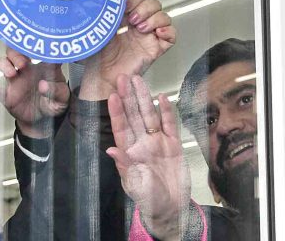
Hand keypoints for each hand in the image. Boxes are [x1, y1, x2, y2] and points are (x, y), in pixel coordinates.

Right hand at [0, 48, 69, 137]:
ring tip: (10, 74)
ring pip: (5, 62)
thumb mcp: (61, 98)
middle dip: (18, 53)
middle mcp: (28, 68)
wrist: (42, 119)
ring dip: (5, 65)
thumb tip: (43, 85)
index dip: (38, 46)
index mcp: (44, 66)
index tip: (38, 50)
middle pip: (18, 51)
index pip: (41, 50)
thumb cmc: (53, 103)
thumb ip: (56, 91)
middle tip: (22, 63)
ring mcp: (16, 78)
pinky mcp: (7, 93)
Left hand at [79, 0, 175, 99]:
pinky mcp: (156, 49)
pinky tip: (158, 32)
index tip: (125, 7)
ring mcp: (148, 37)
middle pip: (154, 5)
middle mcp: (139, 25)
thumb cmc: (97, 56)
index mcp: (125, 18)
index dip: (135, 0)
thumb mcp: (100, 29)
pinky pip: (171, 37)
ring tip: (141, 29)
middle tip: (133, 20)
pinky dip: (169, 31)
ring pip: (164, 17)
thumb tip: (112, 0)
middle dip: (145, 8)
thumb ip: (108, 14)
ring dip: (155, 18)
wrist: (102, 76)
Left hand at [106, 75, 190, 240]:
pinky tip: (162, 98)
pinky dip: (167, 112)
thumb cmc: (148, 198)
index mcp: (130, 151)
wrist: (171, 208)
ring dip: (145, 98)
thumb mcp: (134, 184)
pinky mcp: (174, 145)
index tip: (112, 95)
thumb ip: (124, 166)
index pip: (121, 127)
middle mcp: (142, 142)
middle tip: (123, 77)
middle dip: (128, 97)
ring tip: (139, 80)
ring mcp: (158, 142)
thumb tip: (111, 150)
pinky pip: (170, 125)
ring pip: (150, 116)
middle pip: (134, 115)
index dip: (117, 112)